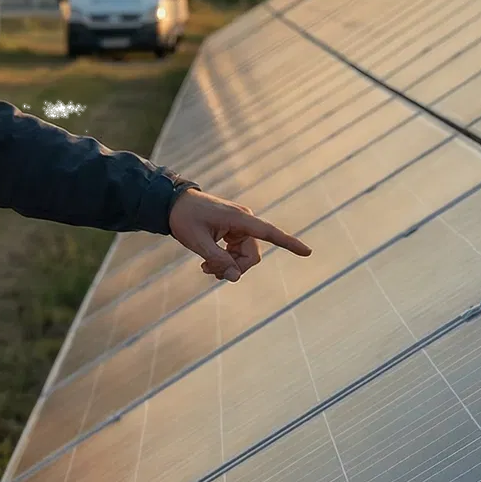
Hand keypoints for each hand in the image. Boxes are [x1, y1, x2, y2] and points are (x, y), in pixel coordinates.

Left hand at [167, 188, 311, 283]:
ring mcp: (240, 226)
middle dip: (235, 267)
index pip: (270, 233)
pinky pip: (237, 252)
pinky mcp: (233, 231)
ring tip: (205, 268)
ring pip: (244, 256)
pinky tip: (207, 265)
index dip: (290, 243)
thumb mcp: (198, 242)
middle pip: (252, 255)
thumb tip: (236, 278)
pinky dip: (225, 260)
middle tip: (210, 272)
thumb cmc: (185, 219)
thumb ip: (218, 260)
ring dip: (228, 266)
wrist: (173, 204)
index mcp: (240, 219)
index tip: (308, 252)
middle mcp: (245, 221)